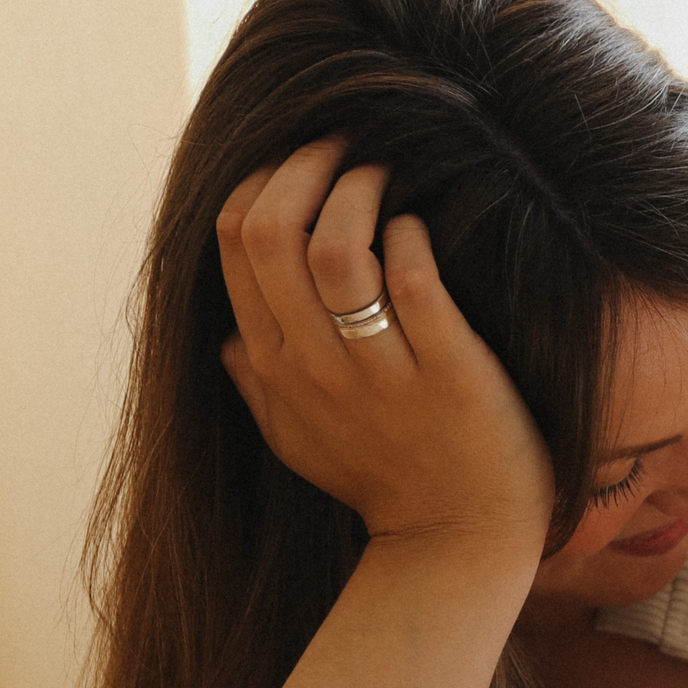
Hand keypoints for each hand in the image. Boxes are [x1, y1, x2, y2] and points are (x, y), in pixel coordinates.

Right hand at [217, 138, 552, 552]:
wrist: (458, 544)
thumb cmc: (384, 484)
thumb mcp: (299, 442)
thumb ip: (258, 387)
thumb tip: (229, 340)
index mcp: (274, 366)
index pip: (235, 244)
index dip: (261, 182)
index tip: (297, 162)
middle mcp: (315, 366)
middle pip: (272, 233)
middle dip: (303, 166)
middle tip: (342, 143)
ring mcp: (380, 372)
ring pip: (335, 250)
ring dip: (356, 191)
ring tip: (383, 172)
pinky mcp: (448, 374)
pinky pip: (411, 283)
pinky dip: (410, 238)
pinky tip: (419, 228)